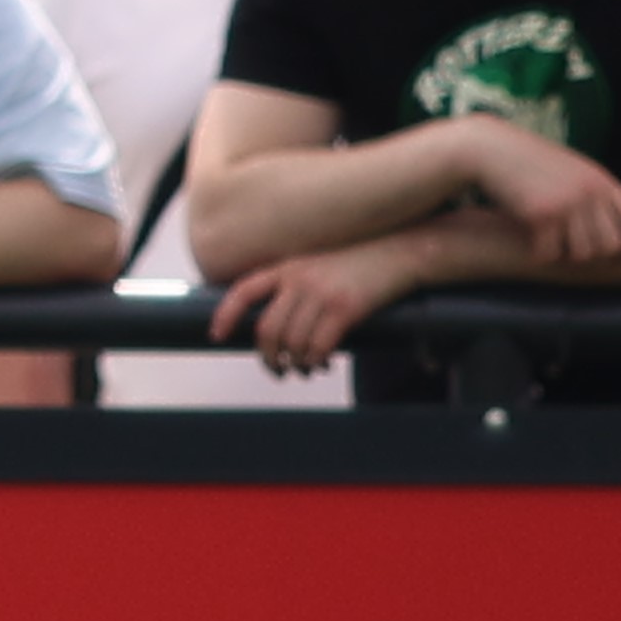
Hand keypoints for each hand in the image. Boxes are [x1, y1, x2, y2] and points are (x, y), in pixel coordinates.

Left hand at [212, 236, 422, 373]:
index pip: (243, 292)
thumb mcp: (318, 262)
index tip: (217, 337)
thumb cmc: (361, 261)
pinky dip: (316, 361)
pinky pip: (319, 345)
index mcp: (287, 267)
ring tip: (304, 369)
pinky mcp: (346, 307)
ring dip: (295, 364)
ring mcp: (322, 292)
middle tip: (277, 371)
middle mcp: (299, 278)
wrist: (403, 249)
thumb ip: (295, 283)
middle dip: (268, 357)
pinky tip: (322, 364)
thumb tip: (278, 322)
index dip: (226, 316)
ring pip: (292, 343)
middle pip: (266, 330)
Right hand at [465, 124, 620, 264]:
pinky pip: (550, 252)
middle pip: (611, 244)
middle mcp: (589, 192)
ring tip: (552, 246)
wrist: (492, 149)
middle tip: (574, 249)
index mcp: (601, 181)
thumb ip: (592, 191)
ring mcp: (566, 203)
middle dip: (594, 254)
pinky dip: (540, 254)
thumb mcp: (571, 169)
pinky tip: (532, 245)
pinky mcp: (540, 214)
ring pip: (582, 253)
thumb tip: (607, 225)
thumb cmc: (530, 161)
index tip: (609, 249)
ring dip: (566, 255)